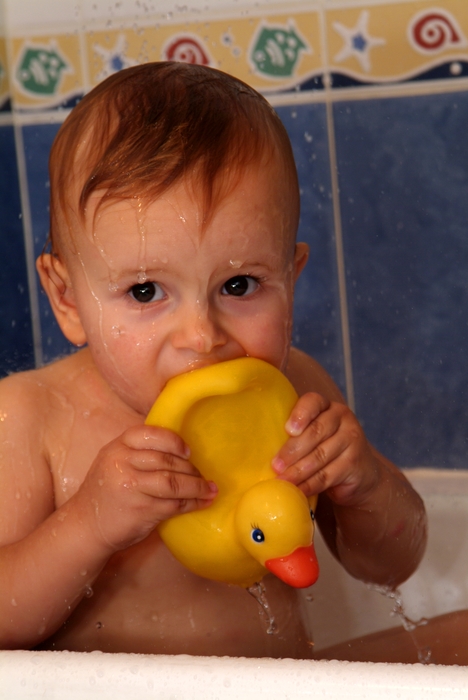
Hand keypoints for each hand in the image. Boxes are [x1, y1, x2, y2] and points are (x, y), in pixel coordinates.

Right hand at [73, 425, 216, 551]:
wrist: (85, 525)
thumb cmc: (106, 492)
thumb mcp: (113, 462)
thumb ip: (138, 452)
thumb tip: (180, 451)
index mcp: (117, 447)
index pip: (151, 434)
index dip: (174, 442)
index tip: (188, 451)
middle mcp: (122, 463)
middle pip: (167, 460)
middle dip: (190, 468)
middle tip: (203, 475)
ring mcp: (131, 487)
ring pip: (174, 482)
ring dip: (197, 486)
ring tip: (210, 489)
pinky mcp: (141, 510)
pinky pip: (174, 504)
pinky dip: (193, 503)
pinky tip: (203, 503)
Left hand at [271, 393, 378, 505]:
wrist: (360, 472)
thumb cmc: (325, 448)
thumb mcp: (313, 435)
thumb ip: (295, 434)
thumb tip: (262, 447)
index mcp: (327, 406)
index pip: (313, 402)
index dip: (300, 414)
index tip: (288, 430)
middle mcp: (343, 419)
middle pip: (315, 432)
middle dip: (292, 450)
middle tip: (275, 465)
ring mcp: (352, 440)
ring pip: (320, 456)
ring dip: (298, 471)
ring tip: (282, 480)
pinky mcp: (354, 464)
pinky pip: (328, 475)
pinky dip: (310, 485)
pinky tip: (297, 490)